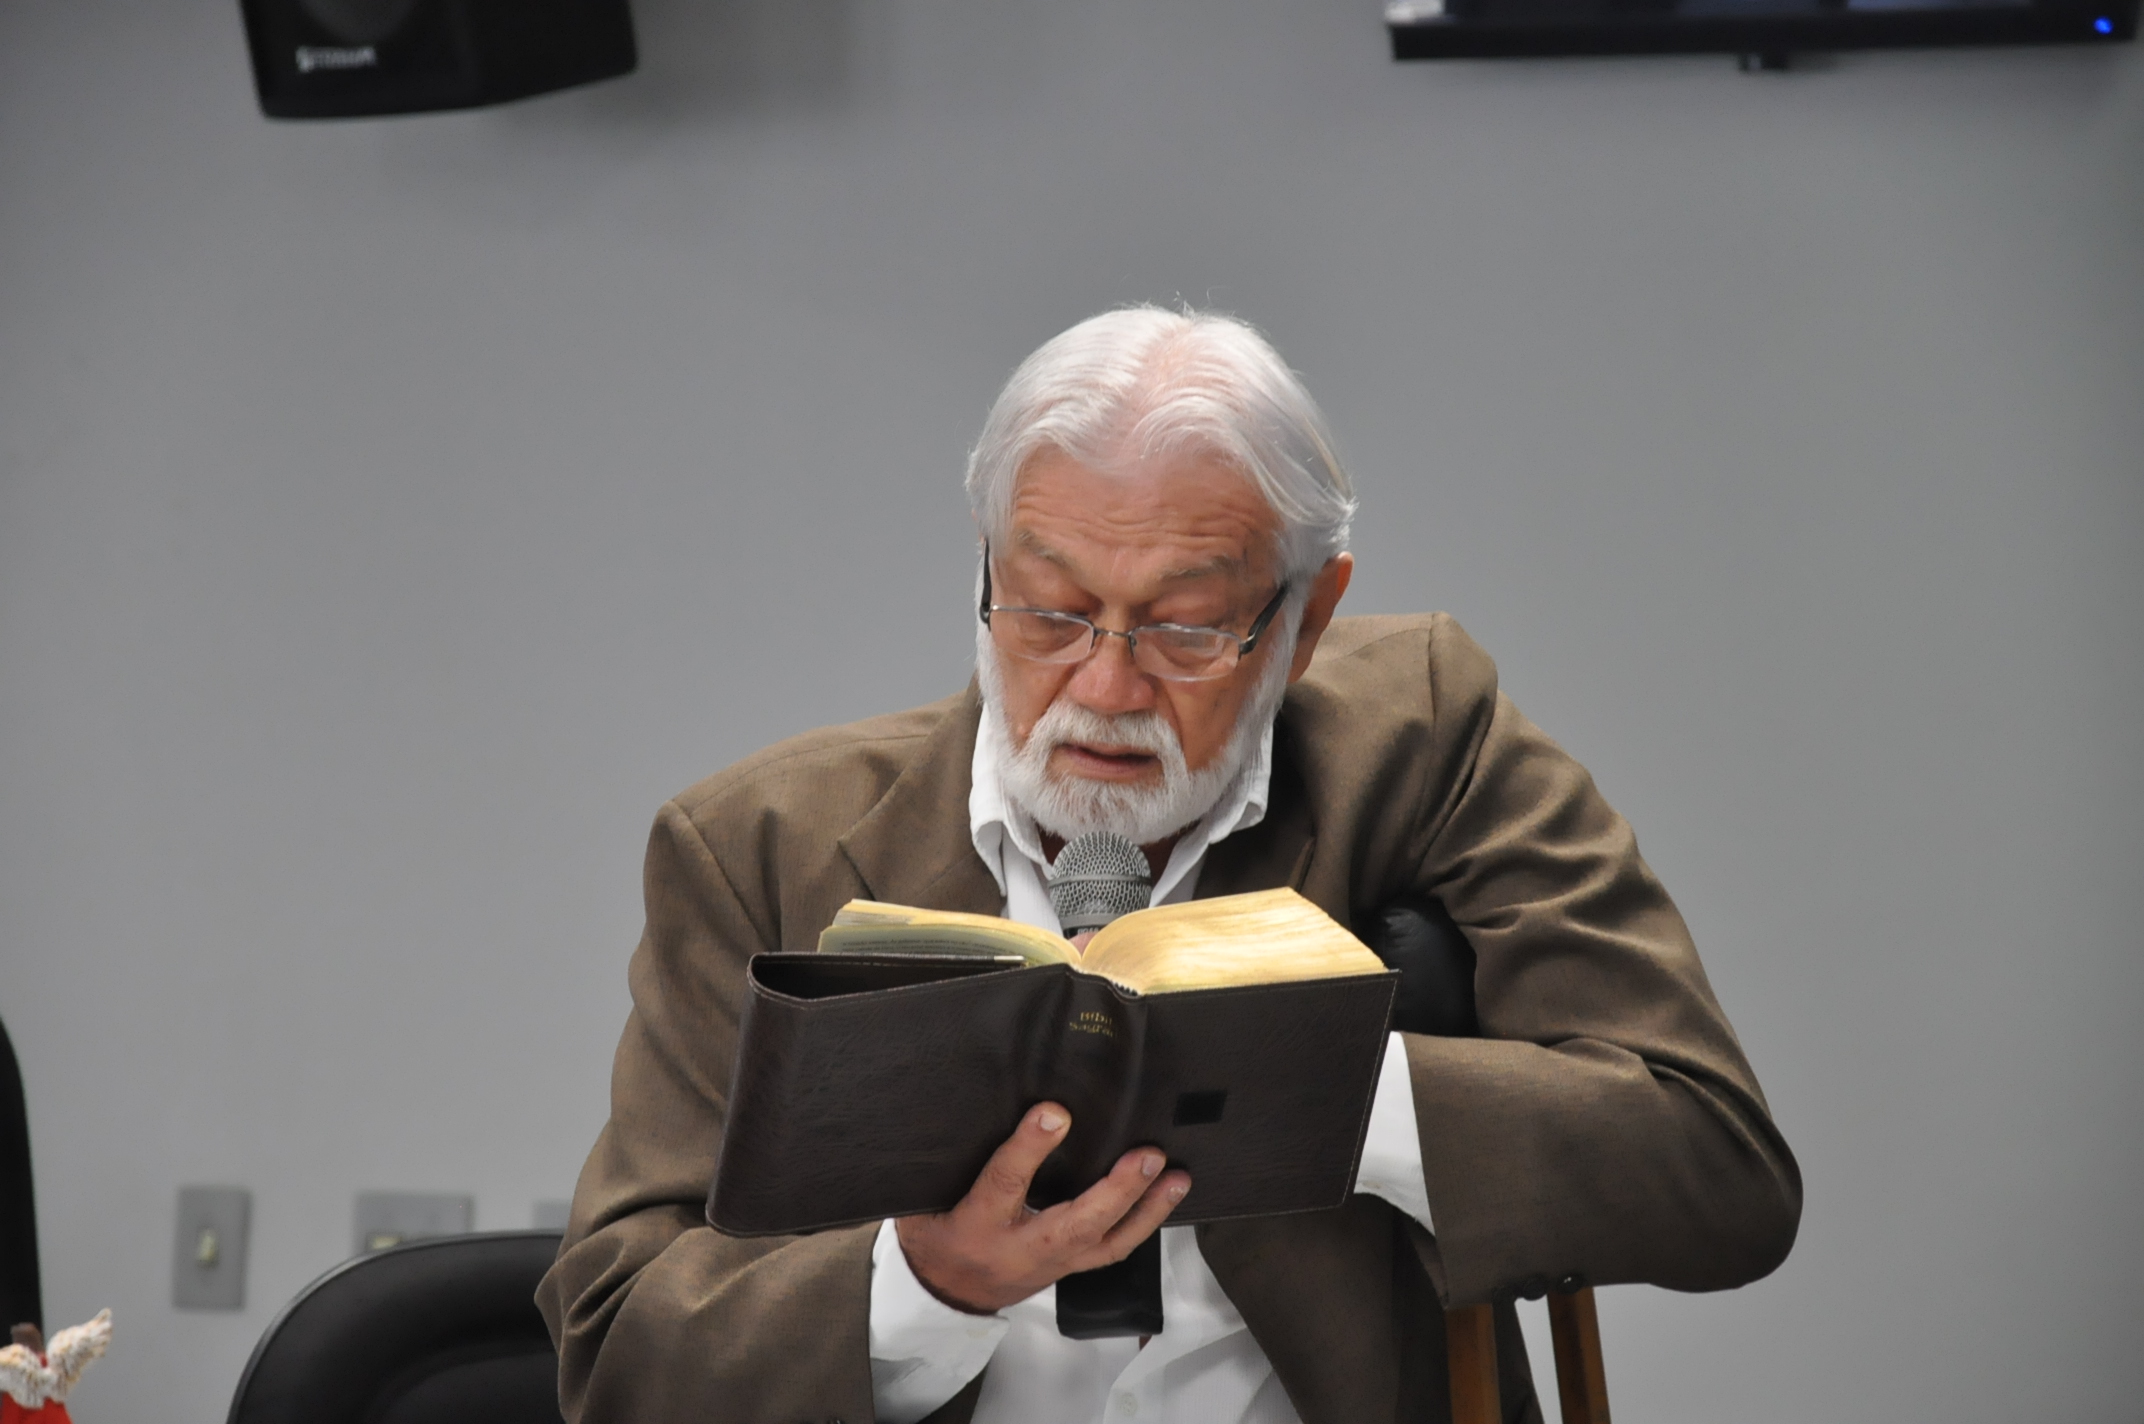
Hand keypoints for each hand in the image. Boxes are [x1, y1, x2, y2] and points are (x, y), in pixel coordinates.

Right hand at [894, 1102, 1190, 1313]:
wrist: (947, 1294)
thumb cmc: (937, 1235)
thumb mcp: (925, 1199)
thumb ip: (946, 1162)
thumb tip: (959, 1105)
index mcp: (979, 1222)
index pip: (1006, 1182)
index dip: (1030, 1147)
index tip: (1054, 1113)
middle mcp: (1023, 1247)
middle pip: (1078, 1222)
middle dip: (1117, 1190)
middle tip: (1147, 1155)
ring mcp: (1054, 1262)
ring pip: (1109, 1242)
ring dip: (1147, 1210)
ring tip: (1178, 1178)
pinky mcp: (1072, 1266)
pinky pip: (1113, 1248)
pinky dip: (1143, 1224)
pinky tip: (1166, 1198)